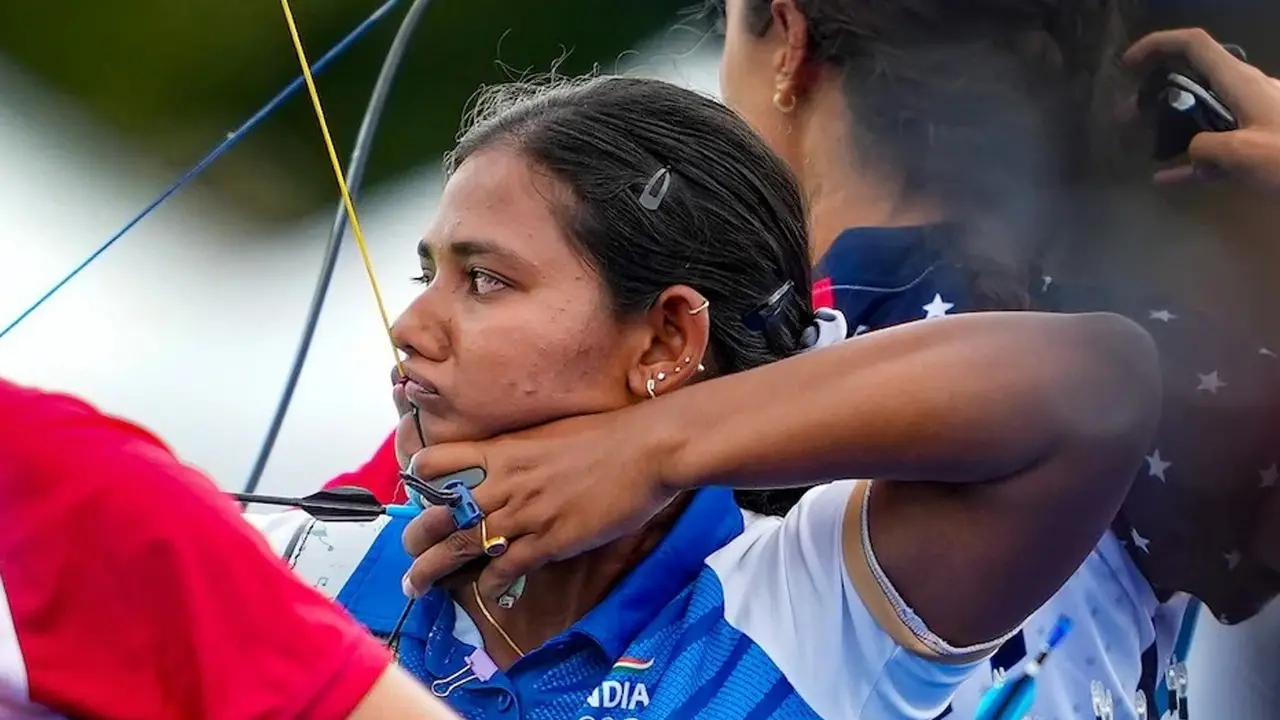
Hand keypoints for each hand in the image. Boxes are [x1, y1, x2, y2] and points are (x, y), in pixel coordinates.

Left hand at [398, 406, 677, 600]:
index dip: (418, 480)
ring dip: (431, 572)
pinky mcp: (549, 541)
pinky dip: (490, 586)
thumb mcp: (549, 433)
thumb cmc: (607, 435)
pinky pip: (504, 570)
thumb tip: (509, 464)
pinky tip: (488, 594)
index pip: (435, 462)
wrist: (647, 449)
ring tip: (416, 587)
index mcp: (501, 450)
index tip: (418, 495)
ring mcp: (524, 514)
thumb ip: (520, 452)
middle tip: (409, 552)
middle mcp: (503, 482)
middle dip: (414, 538)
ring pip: (459, 548)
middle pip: (437, 514)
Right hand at [1126, 28, 1279, 189]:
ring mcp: (1256, 117)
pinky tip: (1168, 179)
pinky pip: (1219, 146)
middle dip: (1158, 93)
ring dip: (1172, 127)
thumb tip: (1192, 152)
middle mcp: (1248, 92)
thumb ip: (1204, 148)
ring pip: (1205, 114)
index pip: (1194, 45)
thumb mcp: (1241, 154)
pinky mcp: (1262, 143)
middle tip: (1128, 117)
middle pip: (1195, 79)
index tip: (1129, 66)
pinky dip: (1193, 159)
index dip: (1157, 45)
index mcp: (1242, 83)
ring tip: (1147, 148)